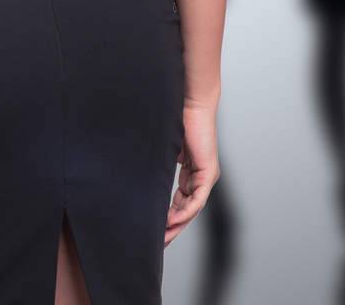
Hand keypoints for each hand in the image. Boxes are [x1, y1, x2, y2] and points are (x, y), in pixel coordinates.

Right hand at [165, 99, 220, 245]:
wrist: (190, 101)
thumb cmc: (176, 117)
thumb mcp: (163, 147)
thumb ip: (157, 163)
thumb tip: (136, 172)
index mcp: (190, 172)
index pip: (179, 201)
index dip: (167, 218)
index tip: (154, 231)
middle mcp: (200, 176)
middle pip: (186, 210)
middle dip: (172, 228)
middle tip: (157, 243)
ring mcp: (206, 175)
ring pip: (192, 209)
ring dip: (177, 224)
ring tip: (162, 238)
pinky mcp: (208, 172)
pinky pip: (197, 199)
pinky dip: (185, 212)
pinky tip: (173, 222)